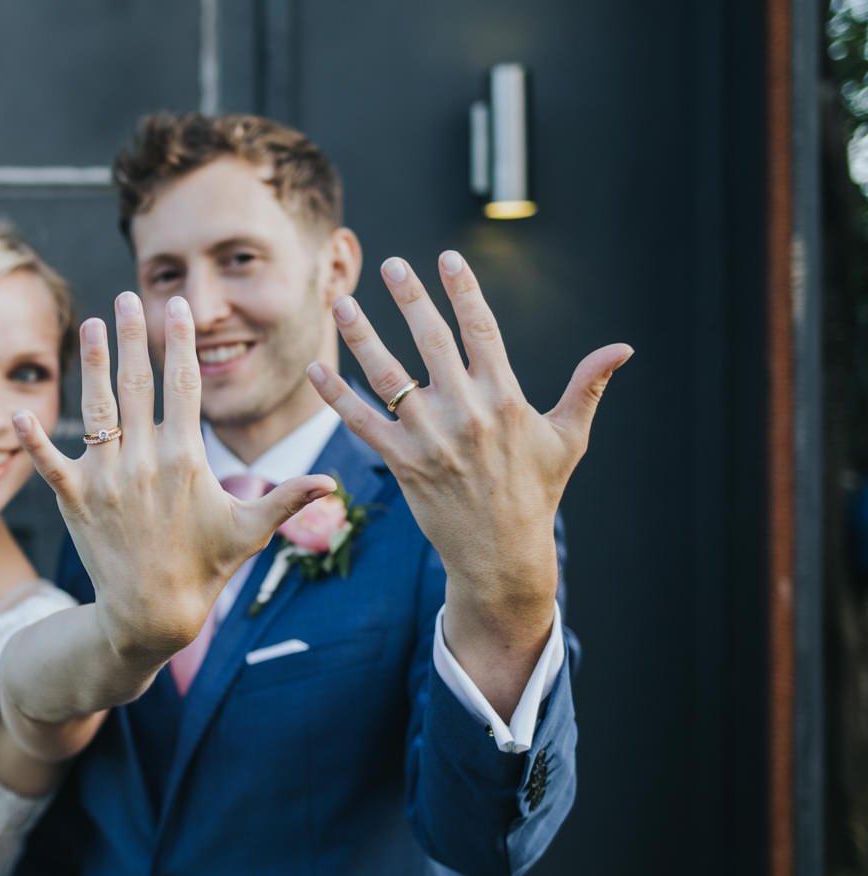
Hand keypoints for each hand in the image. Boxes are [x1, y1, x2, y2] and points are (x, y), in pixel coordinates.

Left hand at [15, 292, 334, 660]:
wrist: (152, 612)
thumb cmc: (205, 567)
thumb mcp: (250, 530)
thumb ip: (286, 498)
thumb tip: (332, 483)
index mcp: (186, 459)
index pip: (184, 386)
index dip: (181, 343)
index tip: (178, 308)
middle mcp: (143, 461)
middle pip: (137, 385)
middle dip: (133, 337)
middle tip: (128, 297)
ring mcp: (105, 479)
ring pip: (97, 410)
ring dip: (93, 365)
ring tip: (93, 325)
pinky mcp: (74, 500)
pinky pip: (49, 462)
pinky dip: (33, 438)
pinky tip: (18, 411)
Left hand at [306, 251, 628, 698]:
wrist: (501, 553)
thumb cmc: (536, 491)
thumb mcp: (568, 438)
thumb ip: (587, 387)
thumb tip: (623, 348)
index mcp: (505, 398)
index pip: (482, 330)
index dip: (463, 291)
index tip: (447, 258)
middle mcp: (466, 412)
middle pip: (432, 341)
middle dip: (410, 299)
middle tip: (392, 265)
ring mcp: (430, 438)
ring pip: (388, 375)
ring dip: (361, 336)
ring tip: (341, 303)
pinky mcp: (402, 463)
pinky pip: (362, 421)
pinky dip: (336, 396)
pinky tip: (317, 369)